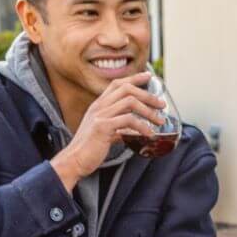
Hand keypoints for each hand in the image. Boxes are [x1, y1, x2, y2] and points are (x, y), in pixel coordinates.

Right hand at [51, 73, 165, 188]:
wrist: (74, 160)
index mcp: (99, 105)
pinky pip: (128, 120)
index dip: (134, 78)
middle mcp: (99, 106)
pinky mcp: (103, 127)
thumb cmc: (90, 149)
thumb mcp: (104, 133)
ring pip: (130, 102)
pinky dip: (142, 126)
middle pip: (127, 89)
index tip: (149, 76)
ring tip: (160, 121)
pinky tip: (149, 134)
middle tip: (162, 105)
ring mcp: (100, 115)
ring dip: (148, 111)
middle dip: (147, 95)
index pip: (117, 84)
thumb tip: (131, 131)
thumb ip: (117, 128)